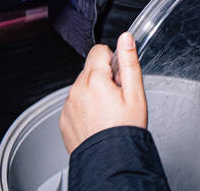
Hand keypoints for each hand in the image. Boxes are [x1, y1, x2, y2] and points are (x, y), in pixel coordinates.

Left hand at [60, 31, 147, 153]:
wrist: (111, 161)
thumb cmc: (125, 130)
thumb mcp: (135, 94)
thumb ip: (129, 62)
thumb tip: (125, 38)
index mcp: (94, 80)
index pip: (99, 51)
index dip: (112, 62)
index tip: (118, 78)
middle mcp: (76, 90)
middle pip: (90, 70)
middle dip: (103, 79)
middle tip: (116, 99)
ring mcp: (68, 105)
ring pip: (81, 87)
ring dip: (93, 93)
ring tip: (107, 112)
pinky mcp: (64, 119)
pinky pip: (74, 103)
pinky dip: (84, 108)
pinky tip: (97, 121)